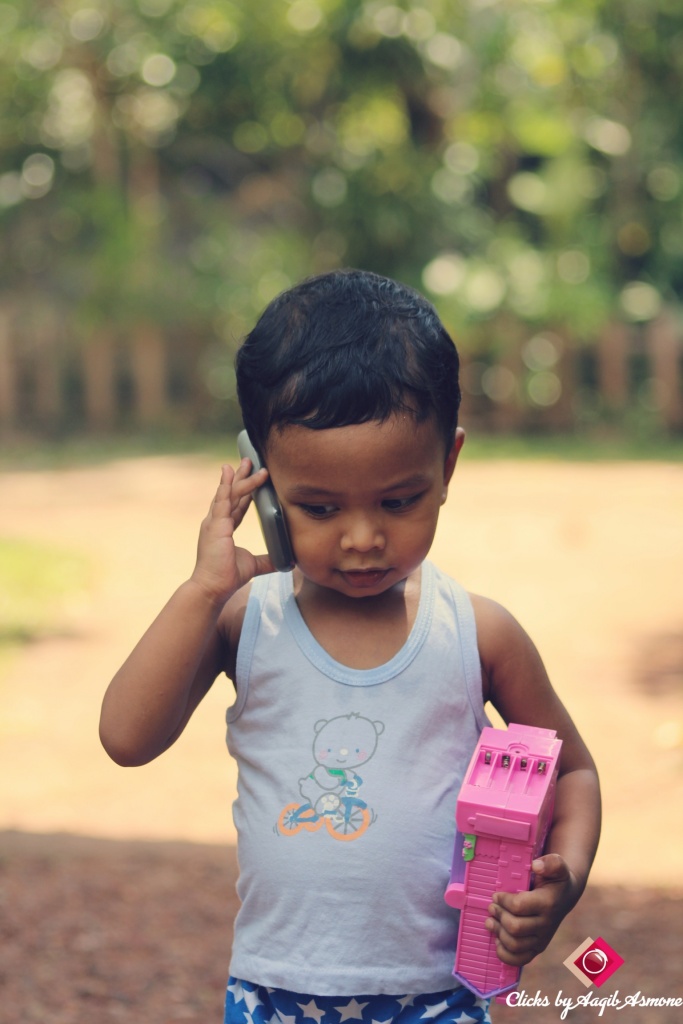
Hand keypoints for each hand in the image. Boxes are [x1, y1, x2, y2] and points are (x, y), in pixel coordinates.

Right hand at [191, 460, 273, 601]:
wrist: (213, 587)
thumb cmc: (227, 577)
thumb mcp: (253, 564)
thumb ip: (267, 560)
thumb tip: (286, 562)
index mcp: (224, 528)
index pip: (236, 505)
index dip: (245, 491)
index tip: (250, 477)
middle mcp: (217, 521)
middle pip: (232, 493)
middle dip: (240, 476)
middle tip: (249, 460)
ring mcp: (214, 522)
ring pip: (230, 493)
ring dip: (240, 477)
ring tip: (248, 461)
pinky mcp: (215, 525)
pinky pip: (223, 500)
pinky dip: (227, 485)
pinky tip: (229, 472)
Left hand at [485, 854, 577, 966]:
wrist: (565, 896)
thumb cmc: (556, 879)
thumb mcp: (558, 866)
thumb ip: (551, 863)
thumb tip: (535, 866)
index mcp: (548, 904)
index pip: (518, 907)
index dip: (503, 901)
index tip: (496, 895)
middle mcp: (546, 925)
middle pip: (514, 928)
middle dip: (498, 915)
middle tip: (491, 907)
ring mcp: (542, 939)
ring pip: (514, 945)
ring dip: (497, 932)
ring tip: (491, 921)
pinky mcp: (537, 948)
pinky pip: (519, 960)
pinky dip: (504, 954)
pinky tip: (498, 940)